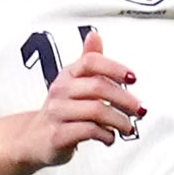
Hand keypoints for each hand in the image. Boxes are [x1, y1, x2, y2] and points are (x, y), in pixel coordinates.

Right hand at [29, 30, 141, 168]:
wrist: (34, 138)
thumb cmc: (61, 110)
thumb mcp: (73, 82)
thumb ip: (88, 61)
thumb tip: (95, 35)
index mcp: (68, 74)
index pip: (91, 62)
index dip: (114, 68)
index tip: (132, 78)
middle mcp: (61, 91)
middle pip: (98, 87)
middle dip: (125, 99)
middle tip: (138, 109)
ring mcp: (58, 113)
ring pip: (96, 110)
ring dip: (119, 120)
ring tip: (127, 127)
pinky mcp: (58, 135)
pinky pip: (89, 131)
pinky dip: (106, 135)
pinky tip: (110, 136)